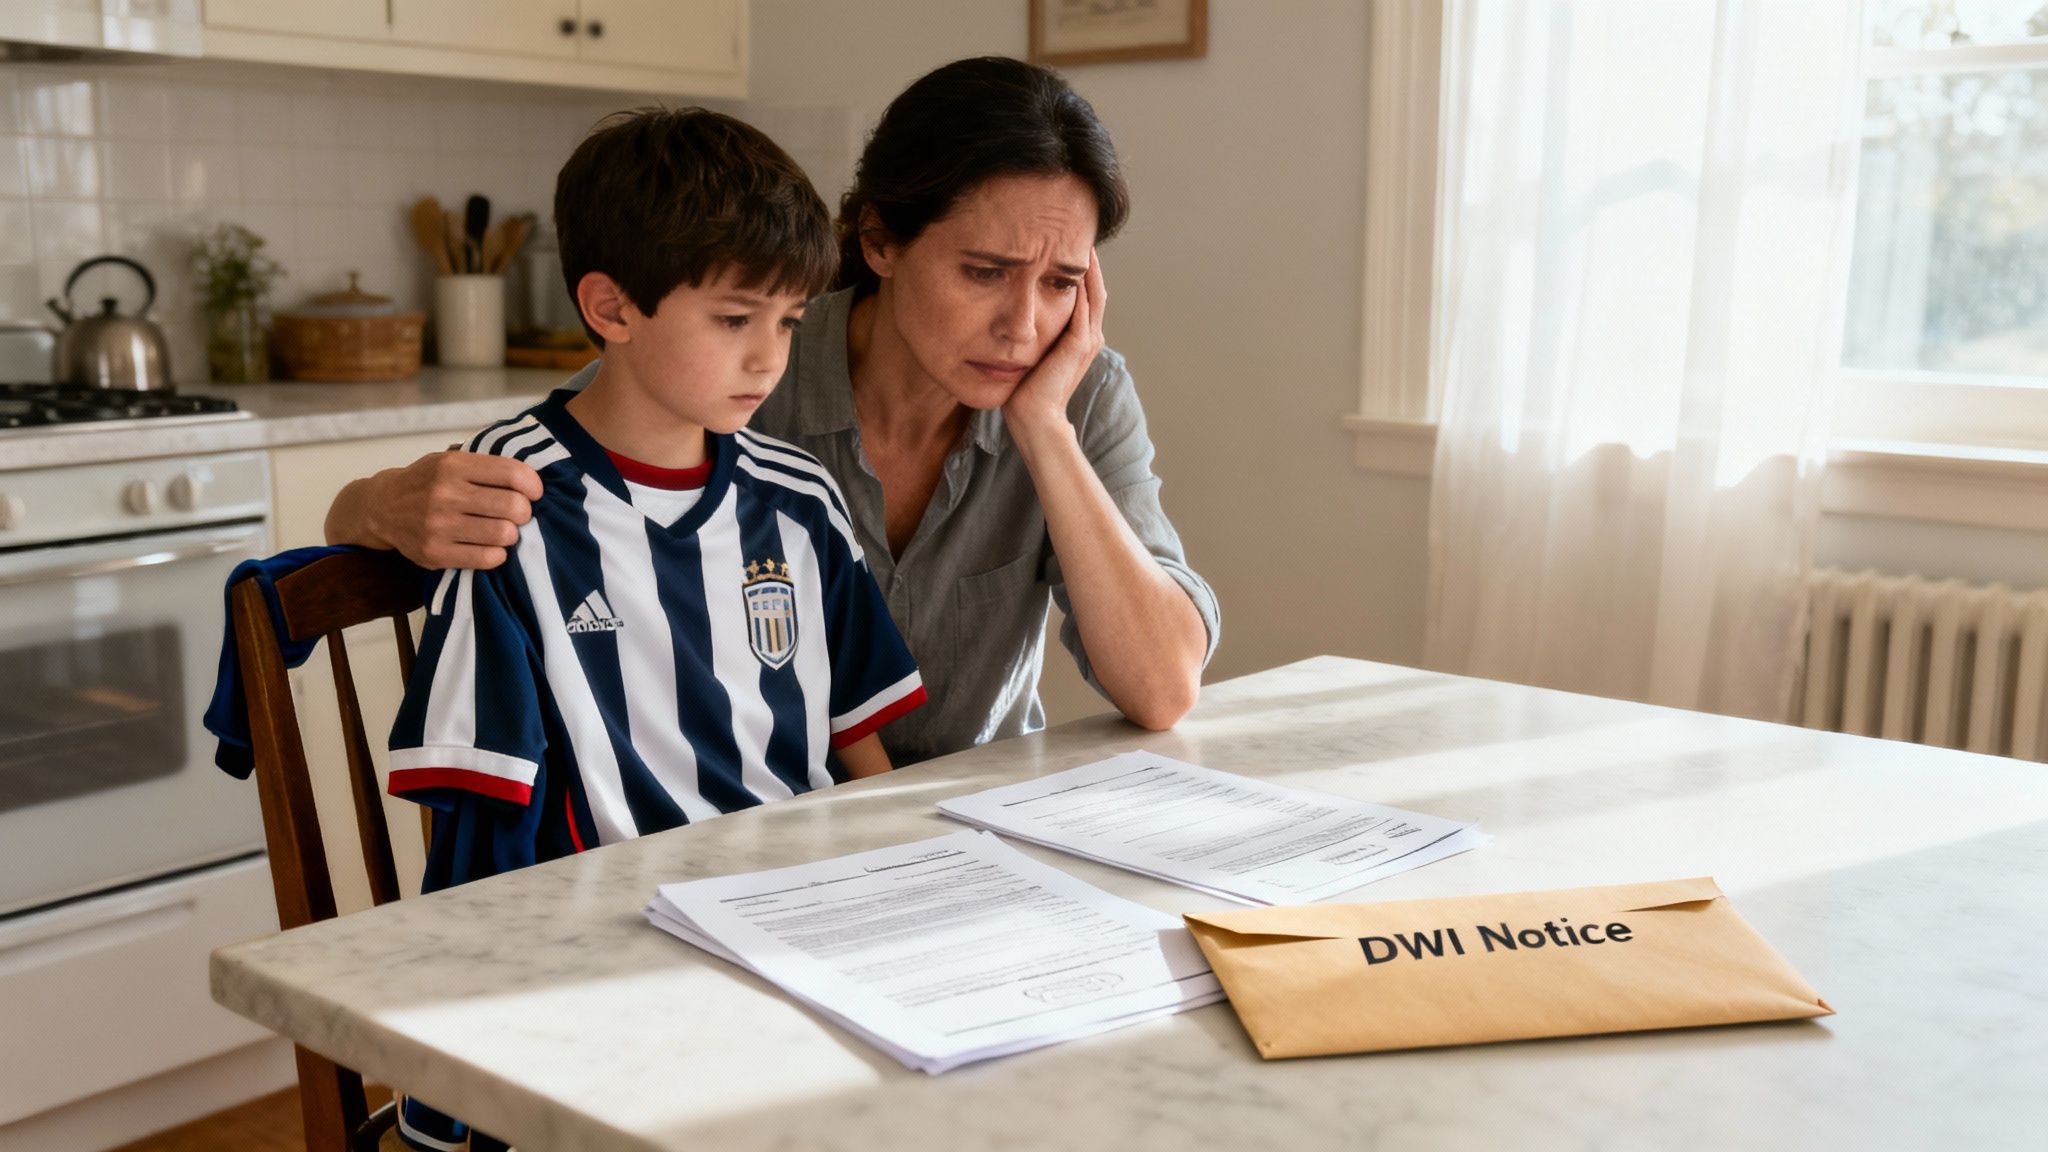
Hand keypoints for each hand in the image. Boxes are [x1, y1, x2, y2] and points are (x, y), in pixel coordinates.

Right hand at [365, 450, 541, 569]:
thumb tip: (532, 476)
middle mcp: (444, 494)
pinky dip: (497, 554)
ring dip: (511, 534)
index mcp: (452, 466)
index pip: (512, 474)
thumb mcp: (448, 460)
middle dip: (525, 512)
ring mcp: (438, 526)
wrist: (381, 507)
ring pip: (503, 534)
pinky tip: (490, 547)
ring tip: (503, 529)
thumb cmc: (426, 482)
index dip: (533, 485)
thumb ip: (484, 465)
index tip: (534, 492)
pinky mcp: (434, 554)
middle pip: (513, 506)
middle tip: (518, 514)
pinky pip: (487, 559)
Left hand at [1002, 248, 1105, 437]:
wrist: (1034, 419)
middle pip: (1094, 288)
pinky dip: (1081, 282)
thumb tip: (1009, 318)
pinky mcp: (1078, 343)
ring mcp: (1087, 340)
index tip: (1064, 247)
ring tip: (1079, 239)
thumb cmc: (1024, 393)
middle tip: (1077, 232)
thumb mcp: (1028, 356)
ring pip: (1093, 292)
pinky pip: (1084, 305)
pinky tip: (1072, 262)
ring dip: (1087, 266)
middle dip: (1087, 262)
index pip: (1085, 296)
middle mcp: (1089, 336)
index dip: (1079, 271)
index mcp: (1079, 339)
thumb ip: (1028, 336)